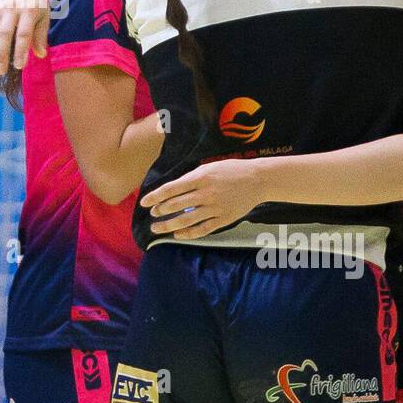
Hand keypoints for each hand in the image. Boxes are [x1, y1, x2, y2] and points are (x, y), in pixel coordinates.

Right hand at [0, 0, 49, 79]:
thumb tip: (40, 55)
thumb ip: (41, 36)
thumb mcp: (44, 17)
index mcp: (28, 10)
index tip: (19, 67)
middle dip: (0, 56)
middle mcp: (10, 9)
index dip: (20, 51)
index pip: (22, 33)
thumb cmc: (37, 4)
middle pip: (2, 35)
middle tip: (1, 73)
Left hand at [139, 159, 265, 240]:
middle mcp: (206, 193)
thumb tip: (171, 190)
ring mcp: (215, 208)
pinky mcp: (224, 219)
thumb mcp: (209, 167)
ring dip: (169, 225)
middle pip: (176, 205)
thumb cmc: (231, 170)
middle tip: (152, 214)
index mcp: (201, 177)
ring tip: (157, 228)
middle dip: (160, 211)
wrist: (258, 180)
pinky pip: (203, 229)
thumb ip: (190, 178)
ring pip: (187, 220)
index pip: (171, 189)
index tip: (144, 203)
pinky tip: (178, 235)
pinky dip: (188, 234)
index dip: (155, 196)